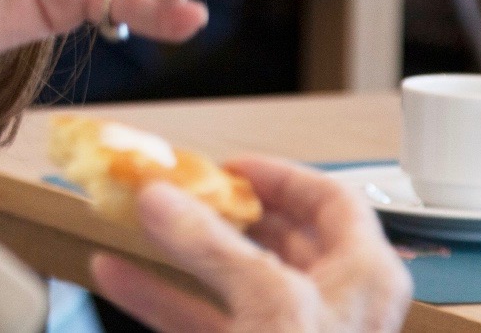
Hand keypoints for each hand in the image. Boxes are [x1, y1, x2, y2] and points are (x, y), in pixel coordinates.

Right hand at [92, 156, 411, 331]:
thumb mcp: (270, 306)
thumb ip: (214, 247)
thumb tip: (169, 199)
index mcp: (362, 279)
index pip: (331, 202)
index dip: (280, 175)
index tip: (229, 164)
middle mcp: (329, 307)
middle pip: (272, 237)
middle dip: (216, 209)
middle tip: (175, 188)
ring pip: (229, 279)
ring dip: (177, 249)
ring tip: (134, 221)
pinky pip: (200, 320)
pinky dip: (160, 297)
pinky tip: (119, 277)